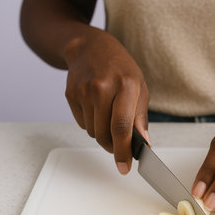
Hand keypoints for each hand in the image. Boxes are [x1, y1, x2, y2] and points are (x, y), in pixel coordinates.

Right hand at [64, 30, 149, 174]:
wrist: (91, 47)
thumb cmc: (121, 69)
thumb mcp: (140, 88)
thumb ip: (140, 118)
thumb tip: (143, 144)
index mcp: (126, 85)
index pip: (122, 126)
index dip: (124, 150)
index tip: (125, 167)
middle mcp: (102, 87)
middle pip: (105, 134)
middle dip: (114, 147)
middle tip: (120, 146)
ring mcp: (83, 91)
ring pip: (93, 132)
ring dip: (102, 134)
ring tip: (109, 116)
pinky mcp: (70, 95)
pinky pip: (82, 124)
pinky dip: (92, 124)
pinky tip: (97, 108)